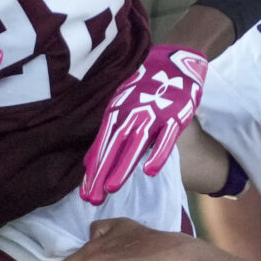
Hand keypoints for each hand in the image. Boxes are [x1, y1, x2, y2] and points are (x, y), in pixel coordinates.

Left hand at [80, 44, 206, 203]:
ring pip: (135, 144)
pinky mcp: (175, 116)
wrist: (174, 61)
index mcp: (116, 113)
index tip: (85, 194)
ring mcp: (153, 114)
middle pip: (113, 148)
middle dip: (102, 173)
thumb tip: (87, 162)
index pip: (101, 146)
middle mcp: (131, 114)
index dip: (93, 170)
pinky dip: (158, 153)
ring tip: (111, 188)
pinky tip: (149, 171)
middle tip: (92, 199)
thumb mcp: (121, 108)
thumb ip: (106, 136)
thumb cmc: (144, 89)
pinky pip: (166, 138)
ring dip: (123, 166)